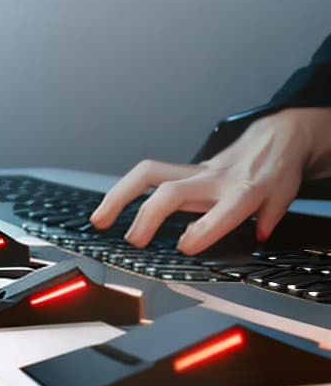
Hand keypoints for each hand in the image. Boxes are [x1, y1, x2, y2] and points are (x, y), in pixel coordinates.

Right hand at [91, 108, 330, 254]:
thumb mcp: (285, 197)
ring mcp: (193, 172)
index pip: (221, 212)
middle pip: (170, 192)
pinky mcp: (183, 169)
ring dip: (119, 197)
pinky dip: (124, 190)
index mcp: (242, 191)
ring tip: (100, 219)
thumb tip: (256, 238)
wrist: (273, 138)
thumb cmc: (276, 171)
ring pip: (148, 175)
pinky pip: (147, 175)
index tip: (183, 248)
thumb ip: (270, 218)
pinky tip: (111, 207)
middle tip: (132, 242)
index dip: (202, 232)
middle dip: (146, 218)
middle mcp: (212, 180)